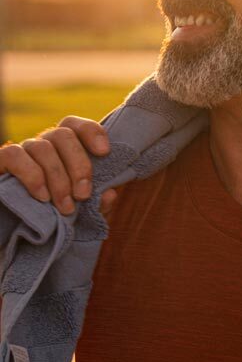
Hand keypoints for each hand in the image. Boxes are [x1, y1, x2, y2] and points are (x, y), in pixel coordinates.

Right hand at [0, 117, 117, 218]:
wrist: (11, 235)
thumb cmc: (49, 222)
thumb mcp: (77, 216)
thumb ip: (96, 205)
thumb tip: (110, 194)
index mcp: (60, 152)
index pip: (73, 125)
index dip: (90, 131)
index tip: (104, 152)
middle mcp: (40, 147)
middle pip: (62, 134)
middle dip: (79, 164)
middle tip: (83, 194)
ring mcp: (19, 154)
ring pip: (42, 147)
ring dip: (59, 178)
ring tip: (66, 207)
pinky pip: (14, 155)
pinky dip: (32, 175)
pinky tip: (42, 197)